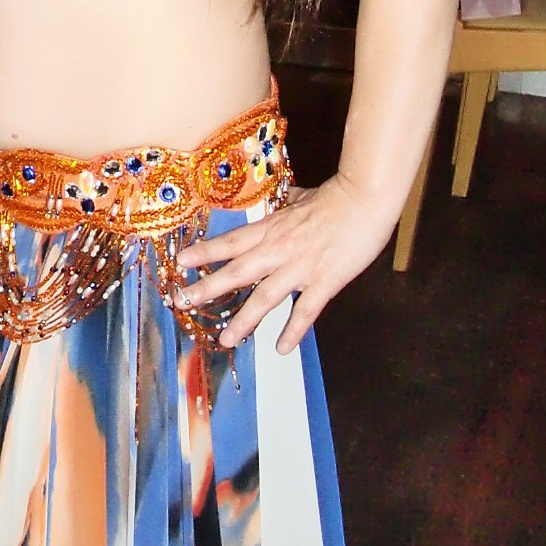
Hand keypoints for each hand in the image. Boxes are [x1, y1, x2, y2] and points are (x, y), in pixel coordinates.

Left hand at [174, 174, 398, 355]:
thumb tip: (284, 198)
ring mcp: (299, 268)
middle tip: (183, 302)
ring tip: (225, 340)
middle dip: (208, 288)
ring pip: (264, 297)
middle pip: (236, 271)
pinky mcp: (323, 282)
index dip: (205, 252)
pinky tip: (281, 349)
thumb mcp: (302, 197)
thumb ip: (288, 202)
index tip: (181, 261)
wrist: (364, 201)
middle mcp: (278, 250)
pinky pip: (304, 312)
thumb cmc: (335, 196)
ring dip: (243, 320)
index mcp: (272, 228)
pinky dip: (292, 331)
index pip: (231, 242)